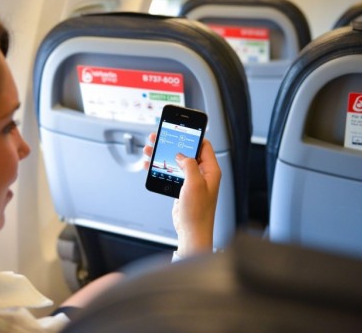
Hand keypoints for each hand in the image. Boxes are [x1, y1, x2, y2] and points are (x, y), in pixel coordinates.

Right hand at [143, 133, 220, 257]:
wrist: (191, 231)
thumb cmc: (198, 212)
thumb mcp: (195, 183)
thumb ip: (189, 165)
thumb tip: (180, 155)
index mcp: (210, 170)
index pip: (203, 146)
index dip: (192, 136)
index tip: (180, 129)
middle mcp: (202, 174)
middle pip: (186, 152)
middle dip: (172, 143)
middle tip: (160, 137)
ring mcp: (192, 181)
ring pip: (176, 161)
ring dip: (163, 154)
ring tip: (150, 148)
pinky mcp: (182, 188)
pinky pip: (171, 172)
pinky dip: (160, 167)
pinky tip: (150, 164)